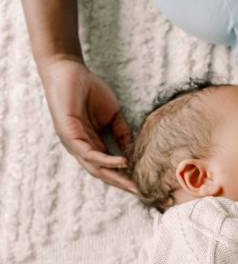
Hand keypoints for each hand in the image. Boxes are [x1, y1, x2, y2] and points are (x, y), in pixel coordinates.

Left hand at [39, 58, 136, 192]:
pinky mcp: (69, 134)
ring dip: (114, 176)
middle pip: (101, 172)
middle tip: (139, 192)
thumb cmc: (88, 90)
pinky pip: (88, 153)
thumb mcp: (112, 115)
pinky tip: (121, 162)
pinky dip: (105, 160)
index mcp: (91, 143)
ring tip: (132, 183)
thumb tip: (133, 150)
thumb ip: (122, 132)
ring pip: (94, 167)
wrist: (69, 70)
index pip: (108, 166)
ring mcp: (73, 142)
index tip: (142, 184)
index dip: (124, 176)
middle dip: (121, 183)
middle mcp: (81, 146)